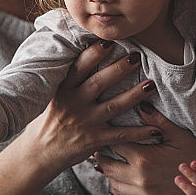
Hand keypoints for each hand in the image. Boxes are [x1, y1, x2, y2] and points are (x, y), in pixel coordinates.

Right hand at [0, 42, 161, 194]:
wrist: (39, 153)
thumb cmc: (49, 120)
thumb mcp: (54, 96)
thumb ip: (70, 79)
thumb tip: (91, 53)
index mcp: (63, 90)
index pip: (79, 67)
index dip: (94, 54)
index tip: (108, 41)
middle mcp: (74, 104)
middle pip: (99, 83)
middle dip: (119, 69)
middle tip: (136, 56)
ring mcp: (86, 122)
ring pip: (114, 106)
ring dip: (134, 95)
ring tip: (150, 84)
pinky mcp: (95, 140)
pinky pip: (121, 135)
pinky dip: (139, 133)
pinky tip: (155, 129)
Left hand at [94, 103, 195, 194]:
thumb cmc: (194, 154)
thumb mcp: (176, 134)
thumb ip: (155, 120)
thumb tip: (140, 104)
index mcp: (144, 159)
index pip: (115, 146)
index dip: (108, 139)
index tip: (103, 135)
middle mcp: (141, 179)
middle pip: (109, 168)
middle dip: (102, 158)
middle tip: (98, 151)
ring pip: (115, 185)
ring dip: (109, 175)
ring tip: (106, 166)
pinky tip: (117, 188)